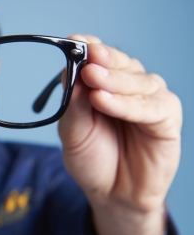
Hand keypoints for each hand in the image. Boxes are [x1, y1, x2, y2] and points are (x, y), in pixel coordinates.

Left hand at [58, 34, 180, 234]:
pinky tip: (105, 101)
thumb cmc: (93, 159)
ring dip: (114, 80)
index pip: (99, 57)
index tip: (74, 41)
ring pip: (137, 81)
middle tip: (86, 57)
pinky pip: (150, 107)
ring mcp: (150, 100)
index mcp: (104, 84)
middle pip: (119, 63)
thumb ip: (73, 105)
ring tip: (92, 79)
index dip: (88, 47)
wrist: (112, 194)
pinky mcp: (166, 119)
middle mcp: (129, 87)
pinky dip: (127, 104)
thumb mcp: (73, 133)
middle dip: (102, 59)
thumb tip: (68, 72)